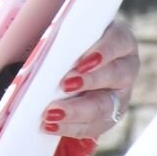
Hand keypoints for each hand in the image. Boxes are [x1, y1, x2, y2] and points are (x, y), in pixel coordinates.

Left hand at [41, 19, 138, 138]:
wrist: (73, 56)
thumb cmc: (68, 37)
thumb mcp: (65, 28)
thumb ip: (57, 31)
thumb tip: (30, 36)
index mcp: (119, 38)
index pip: (117, 41)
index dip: (103, 52)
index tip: (82, 62)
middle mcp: (126, 65)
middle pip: (115, 76)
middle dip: (89, 82)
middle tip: (64, 85)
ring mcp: (121, 92)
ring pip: (107, 105)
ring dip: (78, 110)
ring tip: (51, 112)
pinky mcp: (112, 114)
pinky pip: (96, 126)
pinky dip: (72, 127)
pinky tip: (51, 125)